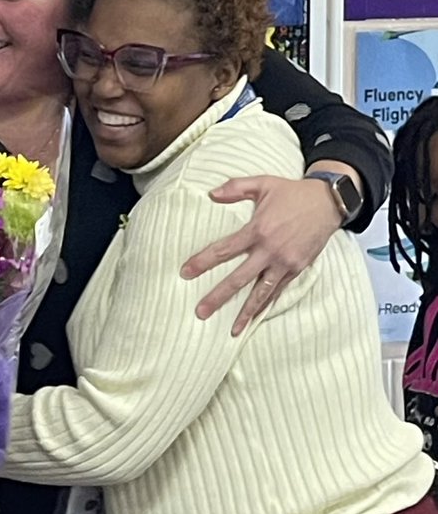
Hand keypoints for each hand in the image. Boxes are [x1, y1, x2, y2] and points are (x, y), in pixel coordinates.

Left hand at [180, 173, 341, 335]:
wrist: (329, 202)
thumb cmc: (293, 193)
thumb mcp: (263, 183)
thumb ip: (236, 187)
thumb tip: (211, 193)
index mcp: (258, 230)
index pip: (224, 250)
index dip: (203, 262)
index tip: (185, 272)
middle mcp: (270, 250)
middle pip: (239, 279)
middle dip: (218, 297)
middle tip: (201, 312)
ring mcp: (285, 263)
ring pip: (261, 293)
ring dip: (246, 312)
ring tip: (233, 329)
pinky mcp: (297, 269)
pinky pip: (278, 291)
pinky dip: (266, 305)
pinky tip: (256, 317)